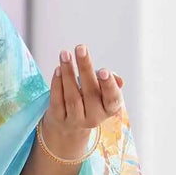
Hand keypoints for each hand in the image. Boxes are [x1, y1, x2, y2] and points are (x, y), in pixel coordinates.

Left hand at [41, 44, 124, 158]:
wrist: (70, 125)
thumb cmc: (90, 100)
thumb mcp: (103, 92)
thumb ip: (110, 82)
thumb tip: (118, 80)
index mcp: (109, 109)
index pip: (112, 99)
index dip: (108, 85)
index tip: (104, 71)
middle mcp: (94, 117)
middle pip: (90, 93)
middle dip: (85, 68)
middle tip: (81, 49)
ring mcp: (76, 120)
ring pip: (72, 97)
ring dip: (68, 73)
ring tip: (65, 54)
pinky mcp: (59, 119)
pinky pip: (57, 100)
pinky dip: (57, 84)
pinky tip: (58, 70)